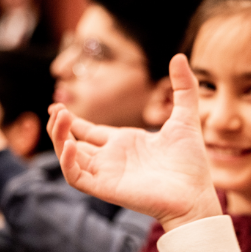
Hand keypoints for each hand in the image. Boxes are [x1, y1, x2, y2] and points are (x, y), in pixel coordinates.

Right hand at [48, 54, 221, 230]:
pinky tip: (71, 144)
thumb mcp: (186, 117)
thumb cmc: (191, 164)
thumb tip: (179, 56)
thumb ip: (183, 88)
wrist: (196, 195)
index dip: (70, 121)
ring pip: (69, 158)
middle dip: (58, 127)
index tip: (58, 106)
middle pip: (72, 143)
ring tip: (58, 116)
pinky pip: (76, 177)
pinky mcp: (105, 189)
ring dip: (58, 139)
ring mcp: (106, 174)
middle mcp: (111, 159)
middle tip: (55, 110)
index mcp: (124, 144)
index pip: (88, 132)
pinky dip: (68, 162)